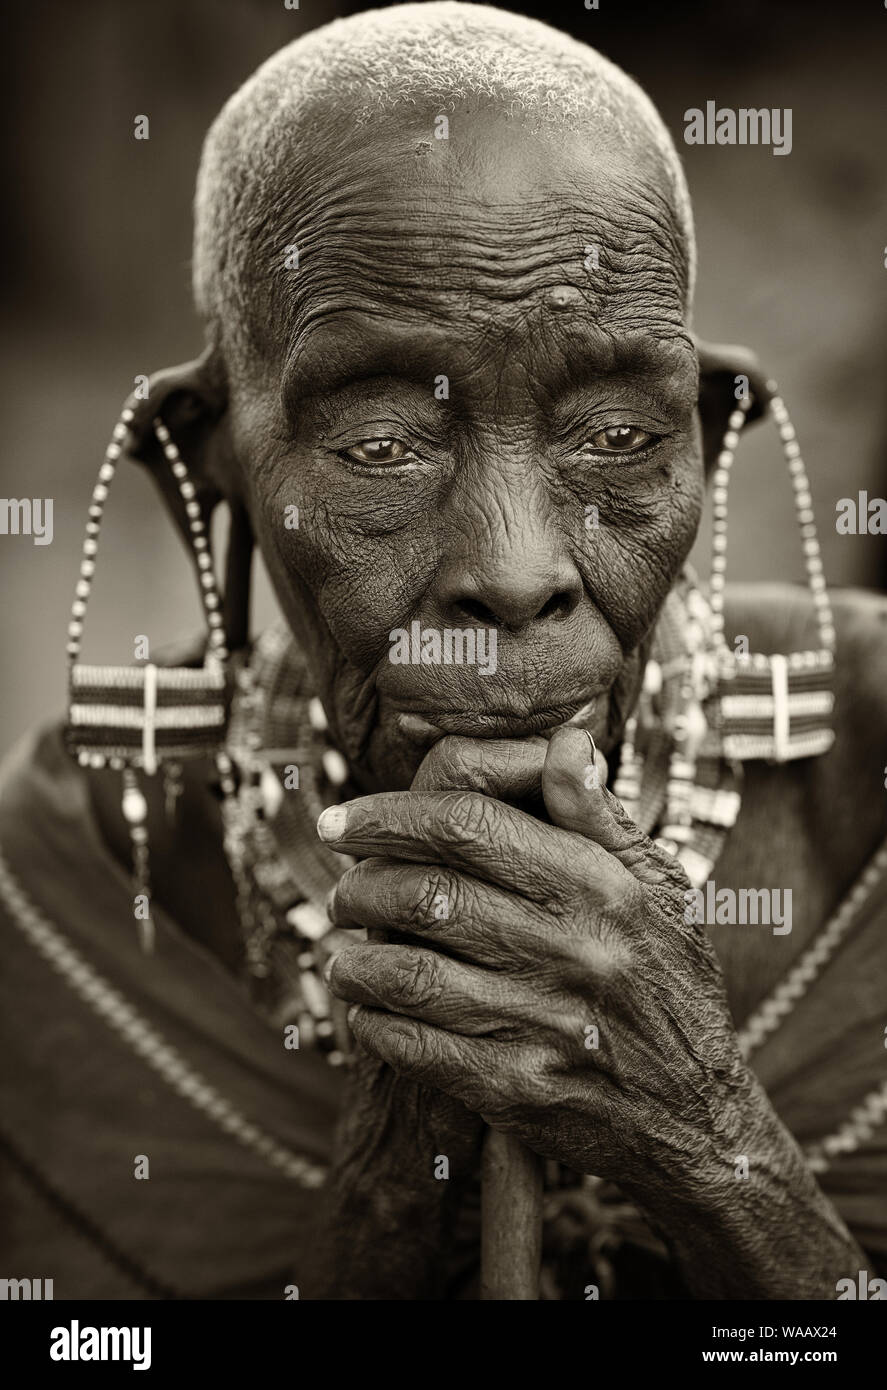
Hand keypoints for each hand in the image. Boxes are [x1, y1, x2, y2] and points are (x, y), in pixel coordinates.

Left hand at [321, 727, 756, 1199]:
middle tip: (341, 892)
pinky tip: (365, 1013)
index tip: (341, 820)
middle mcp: (575, 949)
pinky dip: (374, 1025)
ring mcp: (546, 1022)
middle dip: (361, 887)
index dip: (389, 814)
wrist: (701, 1120)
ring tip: (341, 954)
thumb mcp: (659, 891)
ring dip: (356, 960)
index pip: (469, 825)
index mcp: (601, 887)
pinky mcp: (522, 1089)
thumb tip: (564, 739)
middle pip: (427, 892)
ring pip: (410, 973)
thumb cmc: (670, 987)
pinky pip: (418, 1047)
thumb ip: (599, 818)